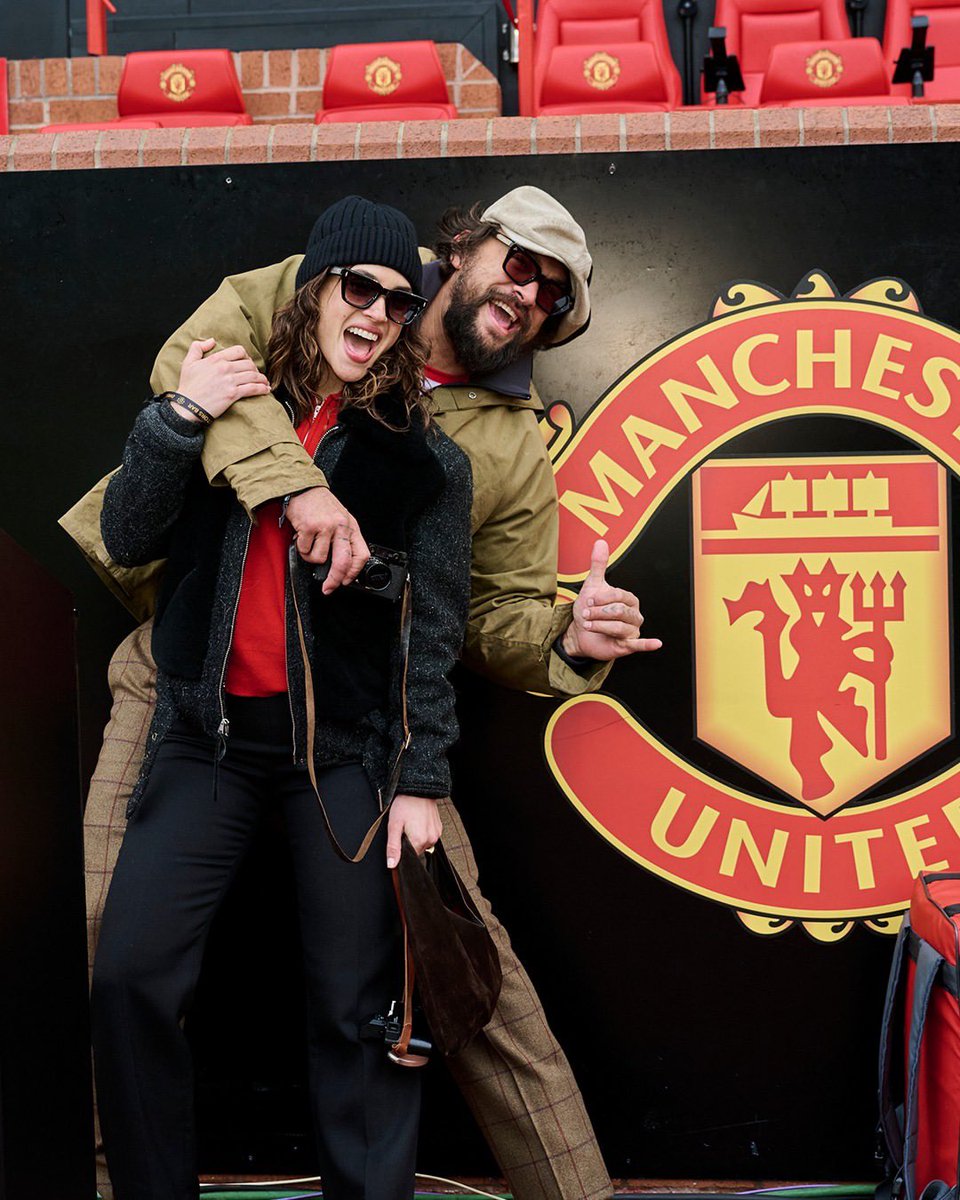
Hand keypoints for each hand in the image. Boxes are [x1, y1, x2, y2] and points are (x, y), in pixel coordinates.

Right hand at [173, 338, 270, 420]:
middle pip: (249, 363)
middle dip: (256, 368)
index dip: (247, 356)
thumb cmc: (188, 386)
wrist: (187, 406)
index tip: (248, 362)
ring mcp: (230, 381)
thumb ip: (198, 347)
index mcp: (216, 359)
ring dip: (262, 379)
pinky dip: (262, 389)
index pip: (239, 351)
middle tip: (257, 374)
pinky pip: (253, 389)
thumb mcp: (188, 362)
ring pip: (253, 376)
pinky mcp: (233, 394)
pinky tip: (266, 390)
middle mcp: (225, 368)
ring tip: (265, 382)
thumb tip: (211, 340)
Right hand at [285, 486, 369, 588]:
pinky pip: (305, 550)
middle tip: (328, 587)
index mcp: (351, 527)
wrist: (303, 487)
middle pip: (343, 562)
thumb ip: (343, 540)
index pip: (361, 555)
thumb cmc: (321, 505)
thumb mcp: (340, 520)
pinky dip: (301, 548)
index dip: (354, 572)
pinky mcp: (309, 527)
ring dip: (311, 557)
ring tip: (310, 544)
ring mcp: (325, 527)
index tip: (346, 581)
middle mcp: (341, 527)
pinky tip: (302, 537)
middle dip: (335, 580)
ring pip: (319, 559)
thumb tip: (341, 567)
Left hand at [386, 795, 442, 868]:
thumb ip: (393, 847)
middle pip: (416, 850)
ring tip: (411, 823)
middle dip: (408, 843)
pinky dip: (422, 832)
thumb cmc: (405, 804)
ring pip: (422, 843)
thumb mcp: (394, 825)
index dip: (401, 851)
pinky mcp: (439, 828)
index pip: (409, 857)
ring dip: (416, 837)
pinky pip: (429, 836)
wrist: (418, 789)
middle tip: (403, 828)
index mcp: (419, 841)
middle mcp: (430, 839)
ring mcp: (436, 834)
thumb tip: (392, 865)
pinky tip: (418, 821)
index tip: (398, 839)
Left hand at [562, 539, 661, 660]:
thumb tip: (600, 542)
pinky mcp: (628, 645)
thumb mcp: (593, 585)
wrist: (580, 633)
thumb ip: (599, 565)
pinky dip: (648, 644)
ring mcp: (632, 630)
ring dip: (600, 626)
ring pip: (619, 627)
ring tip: (589, 625)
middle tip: (586, 614)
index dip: (601, 598)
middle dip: (598, 613)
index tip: (588, 601)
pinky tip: (656, 643)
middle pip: (618, 612)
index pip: (619, 596)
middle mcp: (634, 614)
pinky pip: (640, 644)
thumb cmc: (590, 609)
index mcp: (629, 599)